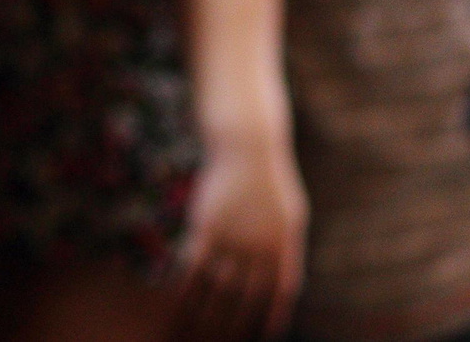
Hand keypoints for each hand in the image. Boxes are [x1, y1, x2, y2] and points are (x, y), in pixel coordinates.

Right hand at [175, 127, 306, 340]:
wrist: (247, 147)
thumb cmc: (269, 179)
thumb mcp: (290, 213)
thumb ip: (284, 247)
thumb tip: (278, 280)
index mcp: (285, 247)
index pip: (280, 294)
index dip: (270, 318)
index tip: (261, 336)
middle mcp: (260, 247)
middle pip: (246, 298)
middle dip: (232, 325)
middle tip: (217, 341)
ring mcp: (233, 237)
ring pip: (218, 287)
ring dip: (205, 313)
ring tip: (194, 333)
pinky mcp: (207, 226)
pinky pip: (195, 266)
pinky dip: (186, 286)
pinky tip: (178, 302)